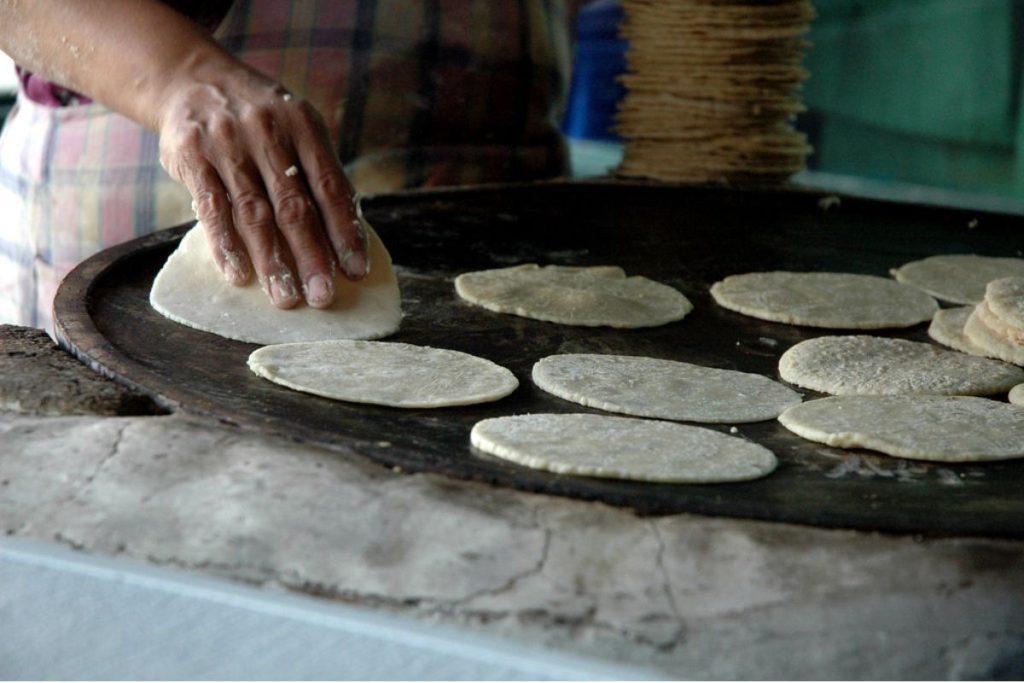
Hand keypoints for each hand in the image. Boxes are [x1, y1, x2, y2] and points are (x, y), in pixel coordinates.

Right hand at [157, 66, 367, 308]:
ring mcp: (227, 143)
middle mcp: (267, 131)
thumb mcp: (296, 127)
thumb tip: (346, 238)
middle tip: (323, 296)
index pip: (330, 187)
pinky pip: (212, 208)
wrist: (193, 78)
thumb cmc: (260, 119)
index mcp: (303, 125)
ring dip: (271, 260)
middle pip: (294, 205)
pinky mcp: (192, 156)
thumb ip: (317, 174)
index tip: (356, 271)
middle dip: (312, 256)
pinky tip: (239, 275)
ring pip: (254, 213)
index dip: (345, 232)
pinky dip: (225, 245)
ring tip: (285, 297)